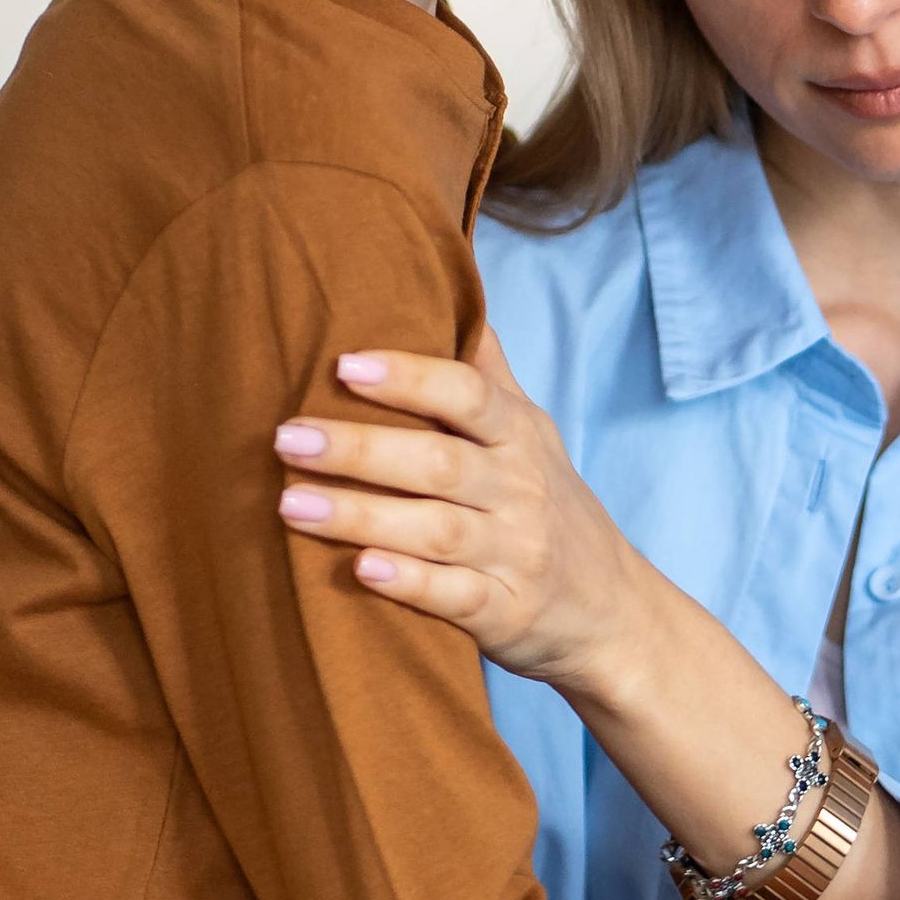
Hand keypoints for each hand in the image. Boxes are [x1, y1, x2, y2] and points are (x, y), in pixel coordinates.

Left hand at [273, 332, 664, 692]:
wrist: (613, 610)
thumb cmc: (550, 506)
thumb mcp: (532, 433)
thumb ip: (486, 373)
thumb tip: (450, 287)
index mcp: (518, 436)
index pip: (467, 395)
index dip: (409, 377)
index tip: (342, 364)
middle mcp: (520, 489)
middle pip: (439, 460)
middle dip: (360, 447)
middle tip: (286, 436)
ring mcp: (516, 553)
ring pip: (436, 528)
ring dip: (361, 515)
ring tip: (290, 502)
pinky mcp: (507, 613)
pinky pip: (456, 598)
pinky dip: (409, 583)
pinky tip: (359, 570)